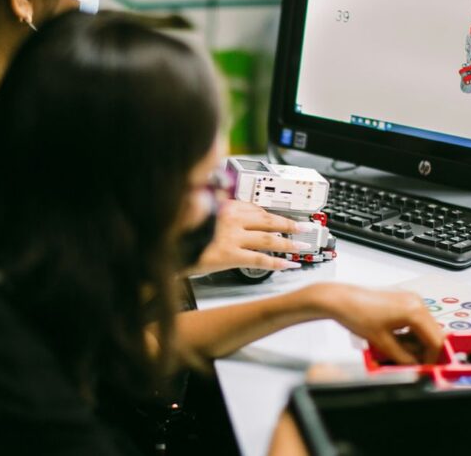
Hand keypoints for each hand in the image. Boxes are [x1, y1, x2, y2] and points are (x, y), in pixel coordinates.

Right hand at [188, 200, 308, 275]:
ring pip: (268, 239)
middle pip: (268, 221)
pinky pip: (259, 259)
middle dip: (289, 224)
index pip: (256, 209)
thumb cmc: (182, 234)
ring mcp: (231, 236)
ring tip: (301, 247)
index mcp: (224, 205)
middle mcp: (230, 218)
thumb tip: (239, 224)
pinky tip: (287, 265)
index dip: (273, 215)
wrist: (165, 246)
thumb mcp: (202, 218)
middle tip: (305, 228)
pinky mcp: (229, 255)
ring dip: (288, 243)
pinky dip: (276, 262)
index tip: (284, 218)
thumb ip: (221, 217)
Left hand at [314, 284, 444, 364]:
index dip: (432, 359)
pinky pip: (416, 322)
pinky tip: (398, 343)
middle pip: (433, 333)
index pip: (436, 340)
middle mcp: (416, 302)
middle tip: (417, 365)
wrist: (341, 300)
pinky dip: (411, 334)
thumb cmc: (357, 314)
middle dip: (426, 351)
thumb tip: (416, 368)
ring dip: (417, 343)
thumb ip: (403, 358)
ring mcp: (410, 300)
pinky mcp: (404, 301)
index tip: (426, 369)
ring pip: (425, 328)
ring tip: (402, 353)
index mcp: (415, 311)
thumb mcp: (382, 343)